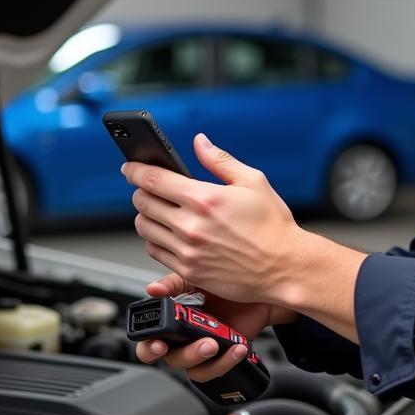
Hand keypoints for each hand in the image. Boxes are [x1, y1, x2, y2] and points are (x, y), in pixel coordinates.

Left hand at [123, 133, 304, 304]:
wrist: (285, 267)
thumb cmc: (273, 226)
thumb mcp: (252, 181)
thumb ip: (220, 160)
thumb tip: (200, 142)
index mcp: (205, 198)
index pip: (153, 179)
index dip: (135, 170)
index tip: (130, 168)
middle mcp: (191, 225)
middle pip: (143, 203)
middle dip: (141, 191)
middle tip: (148, 188)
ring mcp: (188, 251)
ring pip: (144, 228)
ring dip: (145, 216)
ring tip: (157, 210)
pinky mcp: (189, 272)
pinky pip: (155, 252)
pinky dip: (155, 240)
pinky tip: (168, 233)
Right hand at [133, 271, 295, 381]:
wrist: (258, 290)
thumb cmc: (225, 281)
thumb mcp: (197, 277)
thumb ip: (173, 283)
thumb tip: (152, 289)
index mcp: (172, 320)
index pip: (149, 339)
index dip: (148, 346)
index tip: (159, 344)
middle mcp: (185, 339)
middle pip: (171, 359)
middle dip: (183, 355)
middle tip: (200, 345)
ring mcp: (204, 350)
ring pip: (195, 369)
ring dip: (205, 359)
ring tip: (217, 343)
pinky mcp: (222, 357)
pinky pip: (217, 369)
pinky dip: (226, 361)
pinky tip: (237, 347)